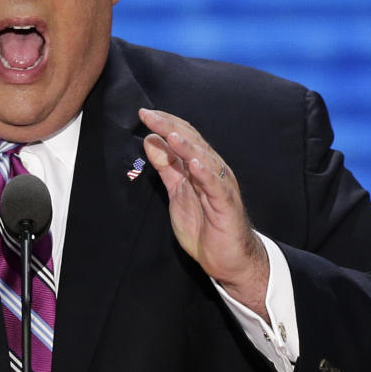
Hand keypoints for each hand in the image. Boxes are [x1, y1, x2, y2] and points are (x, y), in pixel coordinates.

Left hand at [139, 108, 268, 318]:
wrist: (226, 258)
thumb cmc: (204, 225)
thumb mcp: (177, 191)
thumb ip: (166, 167)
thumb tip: (150, 140)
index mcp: (200, 166)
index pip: (183, 136)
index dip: (164, 123)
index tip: (144, 113)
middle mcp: (212, 170)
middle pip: (192, 142)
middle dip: (169, 127)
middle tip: (149, 116)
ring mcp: (220, 186)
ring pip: (205, 160)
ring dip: (187, 146)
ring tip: (170, 134)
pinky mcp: (226, 204)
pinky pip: (216, 186)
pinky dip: (206, 173)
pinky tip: (195, 164)